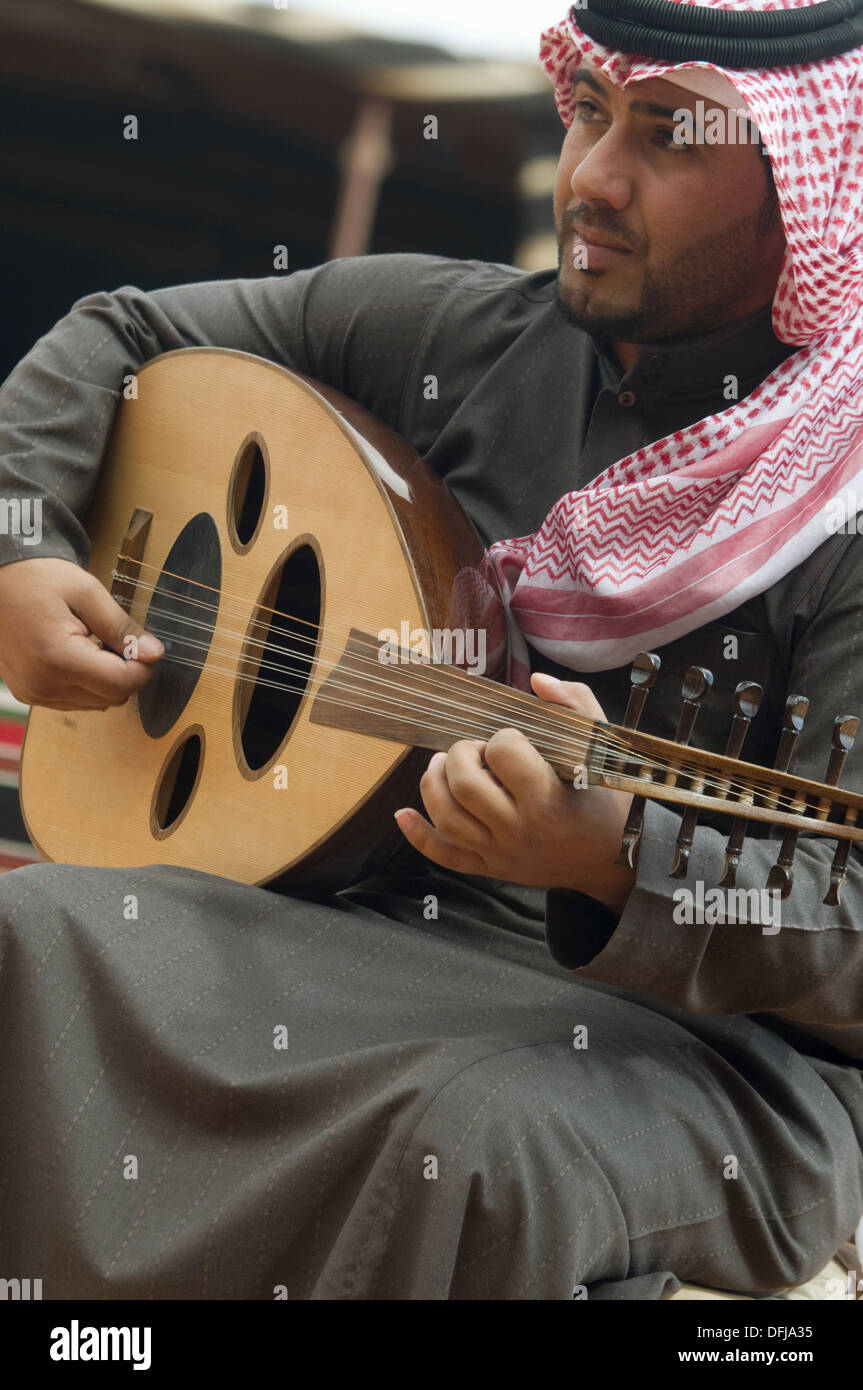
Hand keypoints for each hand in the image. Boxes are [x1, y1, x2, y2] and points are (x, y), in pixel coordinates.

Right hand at [0, 557, 163, 709]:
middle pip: (111, 698)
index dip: (143, 667)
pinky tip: (78, 654)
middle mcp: (43, 685)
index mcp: (58, 659)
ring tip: (92, 643)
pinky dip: (86, 683)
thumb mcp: (87, 593)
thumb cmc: (37, 578)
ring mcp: (33, 693)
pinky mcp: (28, 693)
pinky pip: (74, 700)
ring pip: (95, 703)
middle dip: (125, 672)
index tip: (142, 645)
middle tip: (115, 639)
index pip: (122, 685)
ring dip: (105, 679)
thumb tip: (154, 653)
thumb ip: (121, 627)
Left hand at [394, 671, 636, 912]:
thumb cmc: (608, 800)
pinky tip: (403, 813)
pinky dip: (418, 834)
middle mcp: (521, 831)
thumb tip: (536, 681)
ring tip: (443, 765)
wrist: (617, 861)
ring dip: (433, 783)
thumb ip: (574, 707)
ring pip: (446, 818)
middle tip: (475, 748)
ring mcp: (502, 854)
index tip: (513, 740)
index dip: (503, 737)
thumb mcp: (601, 748)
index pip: (503, 753)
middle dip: (461, 754)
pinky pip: (445, 856)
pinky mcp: (491, 869)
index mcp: (549, 799)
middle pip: (464, 784)